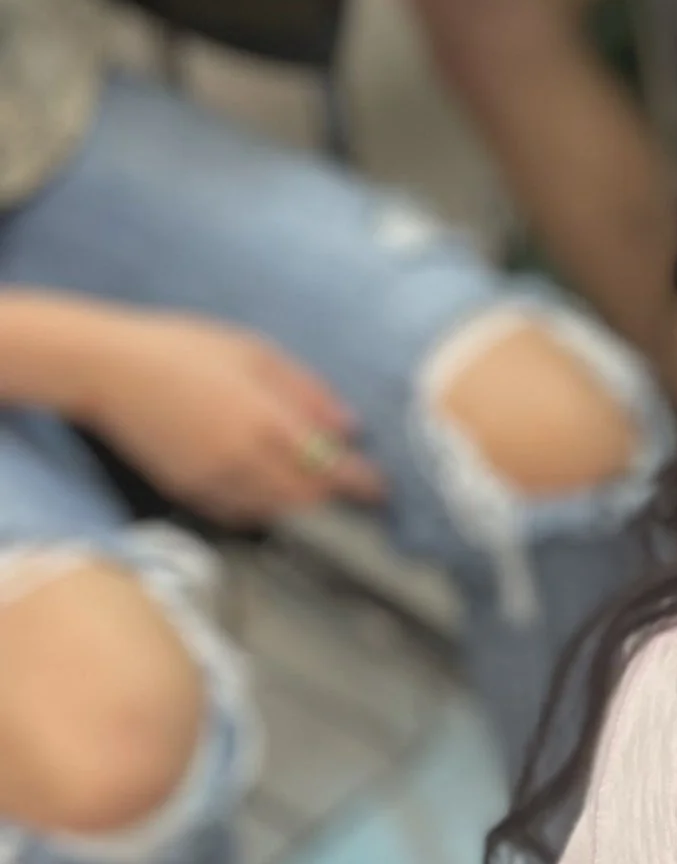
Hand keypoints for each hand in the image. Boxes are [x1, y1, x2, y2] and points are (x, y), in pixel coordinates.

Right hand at [77, 310, 384, 524]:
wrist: (108, 370)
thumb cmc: (183, 349)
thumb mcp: (256, 354)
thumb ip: (307, 393)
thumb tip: (349, 427)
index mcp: (266, 423)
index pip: (331, 470)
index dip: (362, 484)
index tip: (381, 487)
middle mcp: (243, 461)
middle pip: (307, 500)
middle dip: (334, 497)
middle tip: (353, 487)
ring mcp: (213, 481)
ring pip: (275, 512)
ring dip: (300, 504)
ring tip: (315, 487)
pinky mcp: (187, 491)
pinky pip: (239, 514)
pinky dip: (263, 508)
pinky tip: (269, 489)